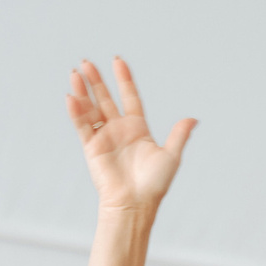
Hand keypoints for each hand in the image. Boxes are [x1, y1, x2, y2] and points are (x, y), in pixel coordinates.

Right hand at [67, 58, 193, 213]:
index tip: (117, 61)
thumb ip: (179, 135)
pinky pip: (82, 126)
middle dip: (96, 81)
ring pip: (91, 109)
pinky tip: (71, 97)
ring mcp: (104, 138)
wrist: (135, 204)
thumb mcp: (171, 156)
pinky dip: (76, 112)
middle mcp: (119, 130)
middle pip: (106, 99)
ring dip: (83, 91)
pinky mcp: (91, 148)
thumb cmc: (154, 185)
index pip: (129, 97)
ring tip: (75, 73)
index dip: (124, 79)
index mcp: (138, 129)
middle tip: (86, 62)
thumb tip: (193, 118)